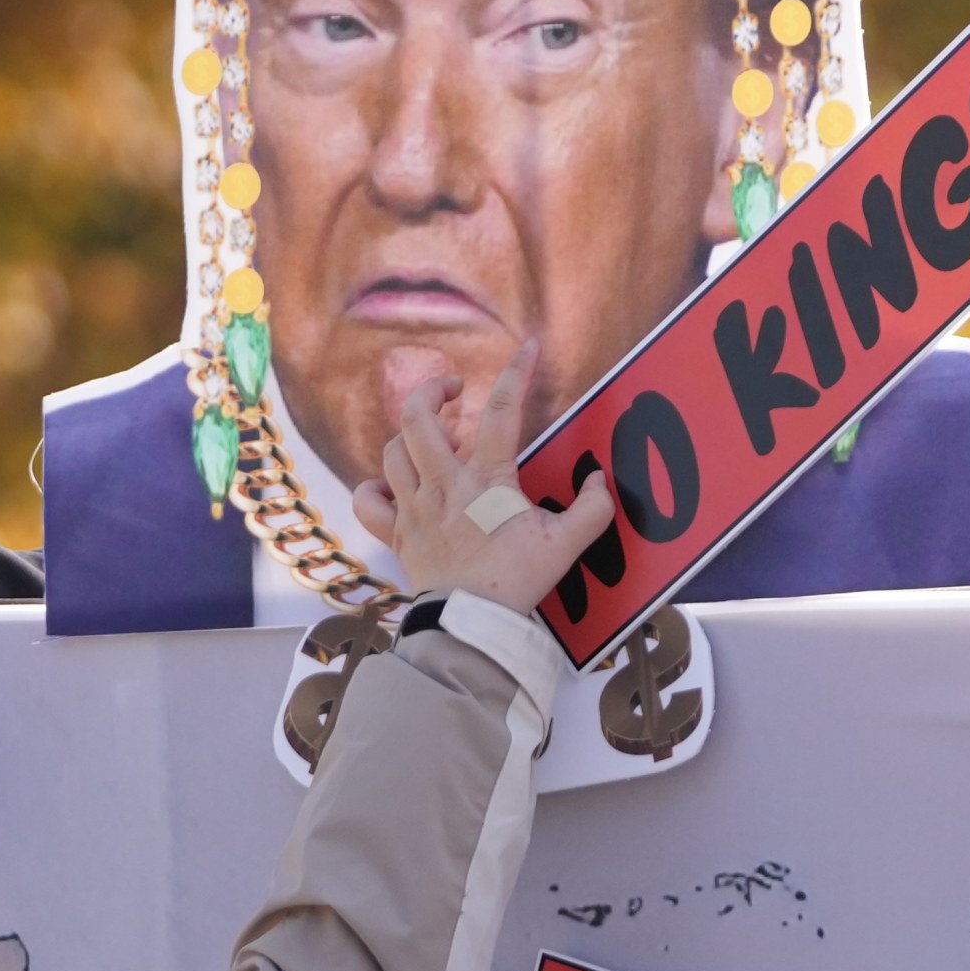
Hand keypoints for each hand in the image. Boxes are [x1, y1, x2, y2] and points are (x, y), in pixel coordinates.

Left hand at [354, 350, 614, 614]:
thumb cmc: (518, 581)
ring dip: (409, 436)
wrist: (473, 623)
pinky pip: (368, 501)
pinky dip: (375, 487)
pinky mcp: (398, 534)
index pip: (501, 410)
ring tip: (431, 437)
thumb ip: (592, 508)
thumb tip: (601, 480)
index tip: (527, 347)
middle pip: (417, 417)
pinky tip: (394, 486)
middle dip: (431, 390)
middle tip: (452, 390)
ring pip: (393, 451)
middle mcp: (444, 485)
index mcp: (487, 479)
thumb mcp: (566, 543)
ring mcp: (415, 508)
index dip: (516, 372)